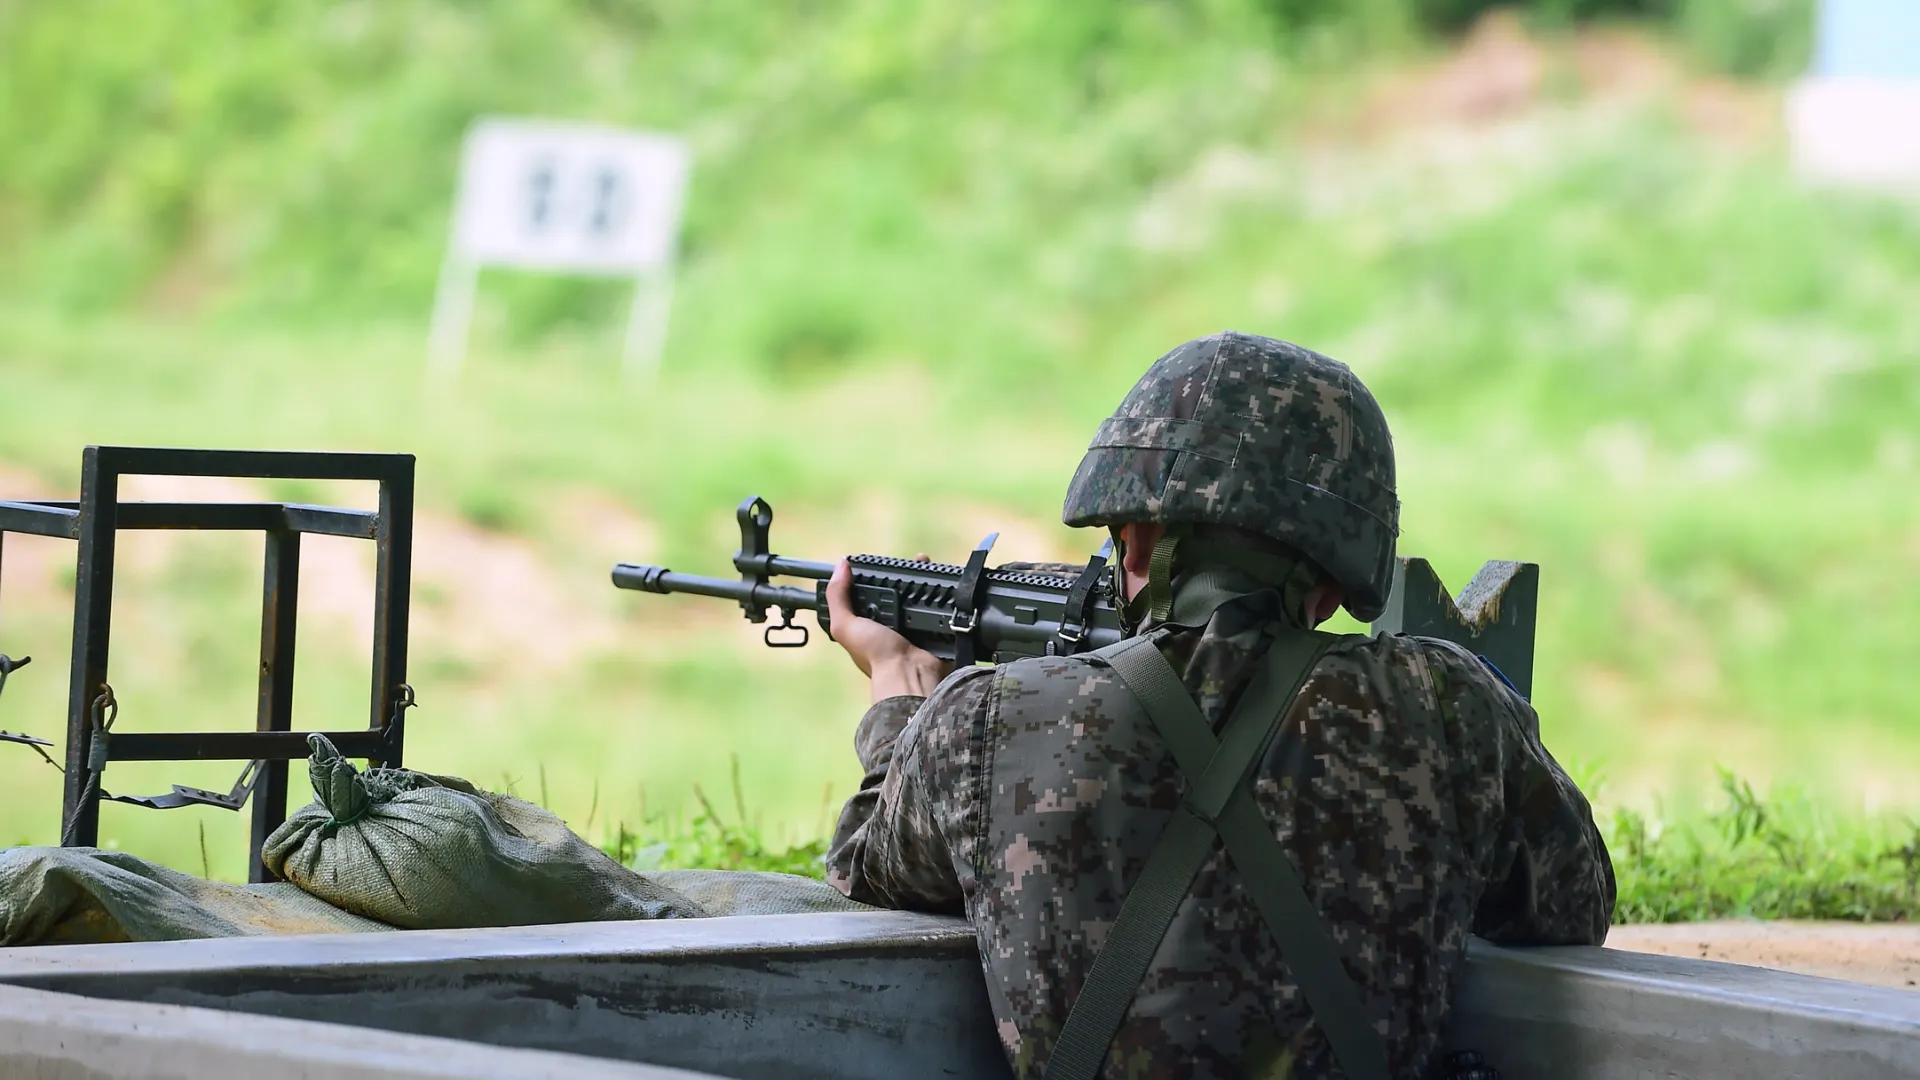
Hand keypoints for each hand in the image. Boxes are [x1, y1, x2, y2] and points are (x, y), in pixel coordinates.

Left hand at [827, 557, 952, 701]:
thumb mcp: (845, 625)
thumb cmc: (875, 653)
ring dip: (923, 578)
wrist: (909, 673)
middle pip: (898, 592)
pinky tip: (942, 578)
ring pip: (919, 596)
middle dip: (904, 575)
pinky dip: (942, 592)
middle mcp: (892, 624)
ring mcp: (915, 626)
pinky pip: (939, 605)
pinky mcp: (935, 628)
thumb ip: (837, 597)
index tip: (881, 561)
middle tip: (912, 559)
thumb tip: (840, 565)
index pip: (872, 594)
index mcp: (870, 624)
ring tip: (925, 561)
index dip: (875, 577)